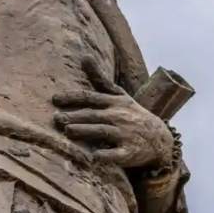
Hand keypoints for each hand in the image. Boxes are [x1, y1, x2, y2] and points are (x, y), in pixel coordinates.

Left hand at [53, 58, 173, 168]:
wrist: (159, 137)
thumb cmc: (131, 114)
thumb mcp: (118, 94)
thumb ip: (99, 78)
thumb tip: (85, 56)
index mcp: (114, 102)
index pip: (91, 97)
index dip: (73, 98)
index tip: (55, 99)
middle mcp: (119, 116)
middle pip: (94, 115)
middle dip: (75, 116)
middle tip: (56, 119)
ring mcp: (125, 134)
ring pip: (103, 131)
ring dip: (86, 131)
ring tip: (68, 132)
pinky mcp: (130, 152)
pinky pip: (117, 154)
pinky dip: (107, 155)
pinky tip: (95, 156)